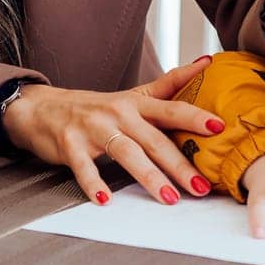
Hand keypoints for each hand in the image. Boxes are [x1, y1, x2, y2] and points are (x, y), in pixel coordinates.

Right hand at [1, 56, 225, 206]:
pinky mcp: (71, 145)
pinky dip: (95, 184)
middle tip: (201, 186)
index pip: (171, 108)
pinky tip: (106, 200)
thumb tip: (206, 63)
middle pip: (154, 139)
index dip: (195, 116)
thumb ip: (170, 84)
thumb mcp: (134, 95)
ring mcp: (94, 128)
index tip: (219, 127)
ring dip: (148, 176)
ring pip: (126, 153)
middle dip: (180, 164)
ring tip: (168, 197)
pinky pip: (85, 167)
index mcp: (137, 103)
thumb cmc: (98, 108)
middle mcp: (118, 113)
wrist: (44, 109)